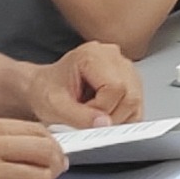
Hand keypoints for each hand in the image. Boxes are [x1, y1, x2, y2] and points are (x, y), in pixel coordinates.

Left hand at [26, 42, 142, 127]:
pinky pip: (136, 106)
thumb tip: (104, 124)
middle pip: (130, 95)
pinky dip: (122, 117)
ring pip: (135, 102)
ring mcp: (124, 67)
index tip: (85, 118)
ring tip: (93, 114)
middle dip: (111, 117)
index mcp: (93, 55)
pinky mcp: (130, 80)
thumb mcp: (55, 106)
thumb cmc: (46, 90)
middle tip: (89, 120)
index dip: (102, 110)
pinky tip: (102, 113)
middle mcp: (112, 56)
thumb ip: (79, 116)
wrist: (43, 86)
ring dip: (116, 118)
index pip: (115, 87)